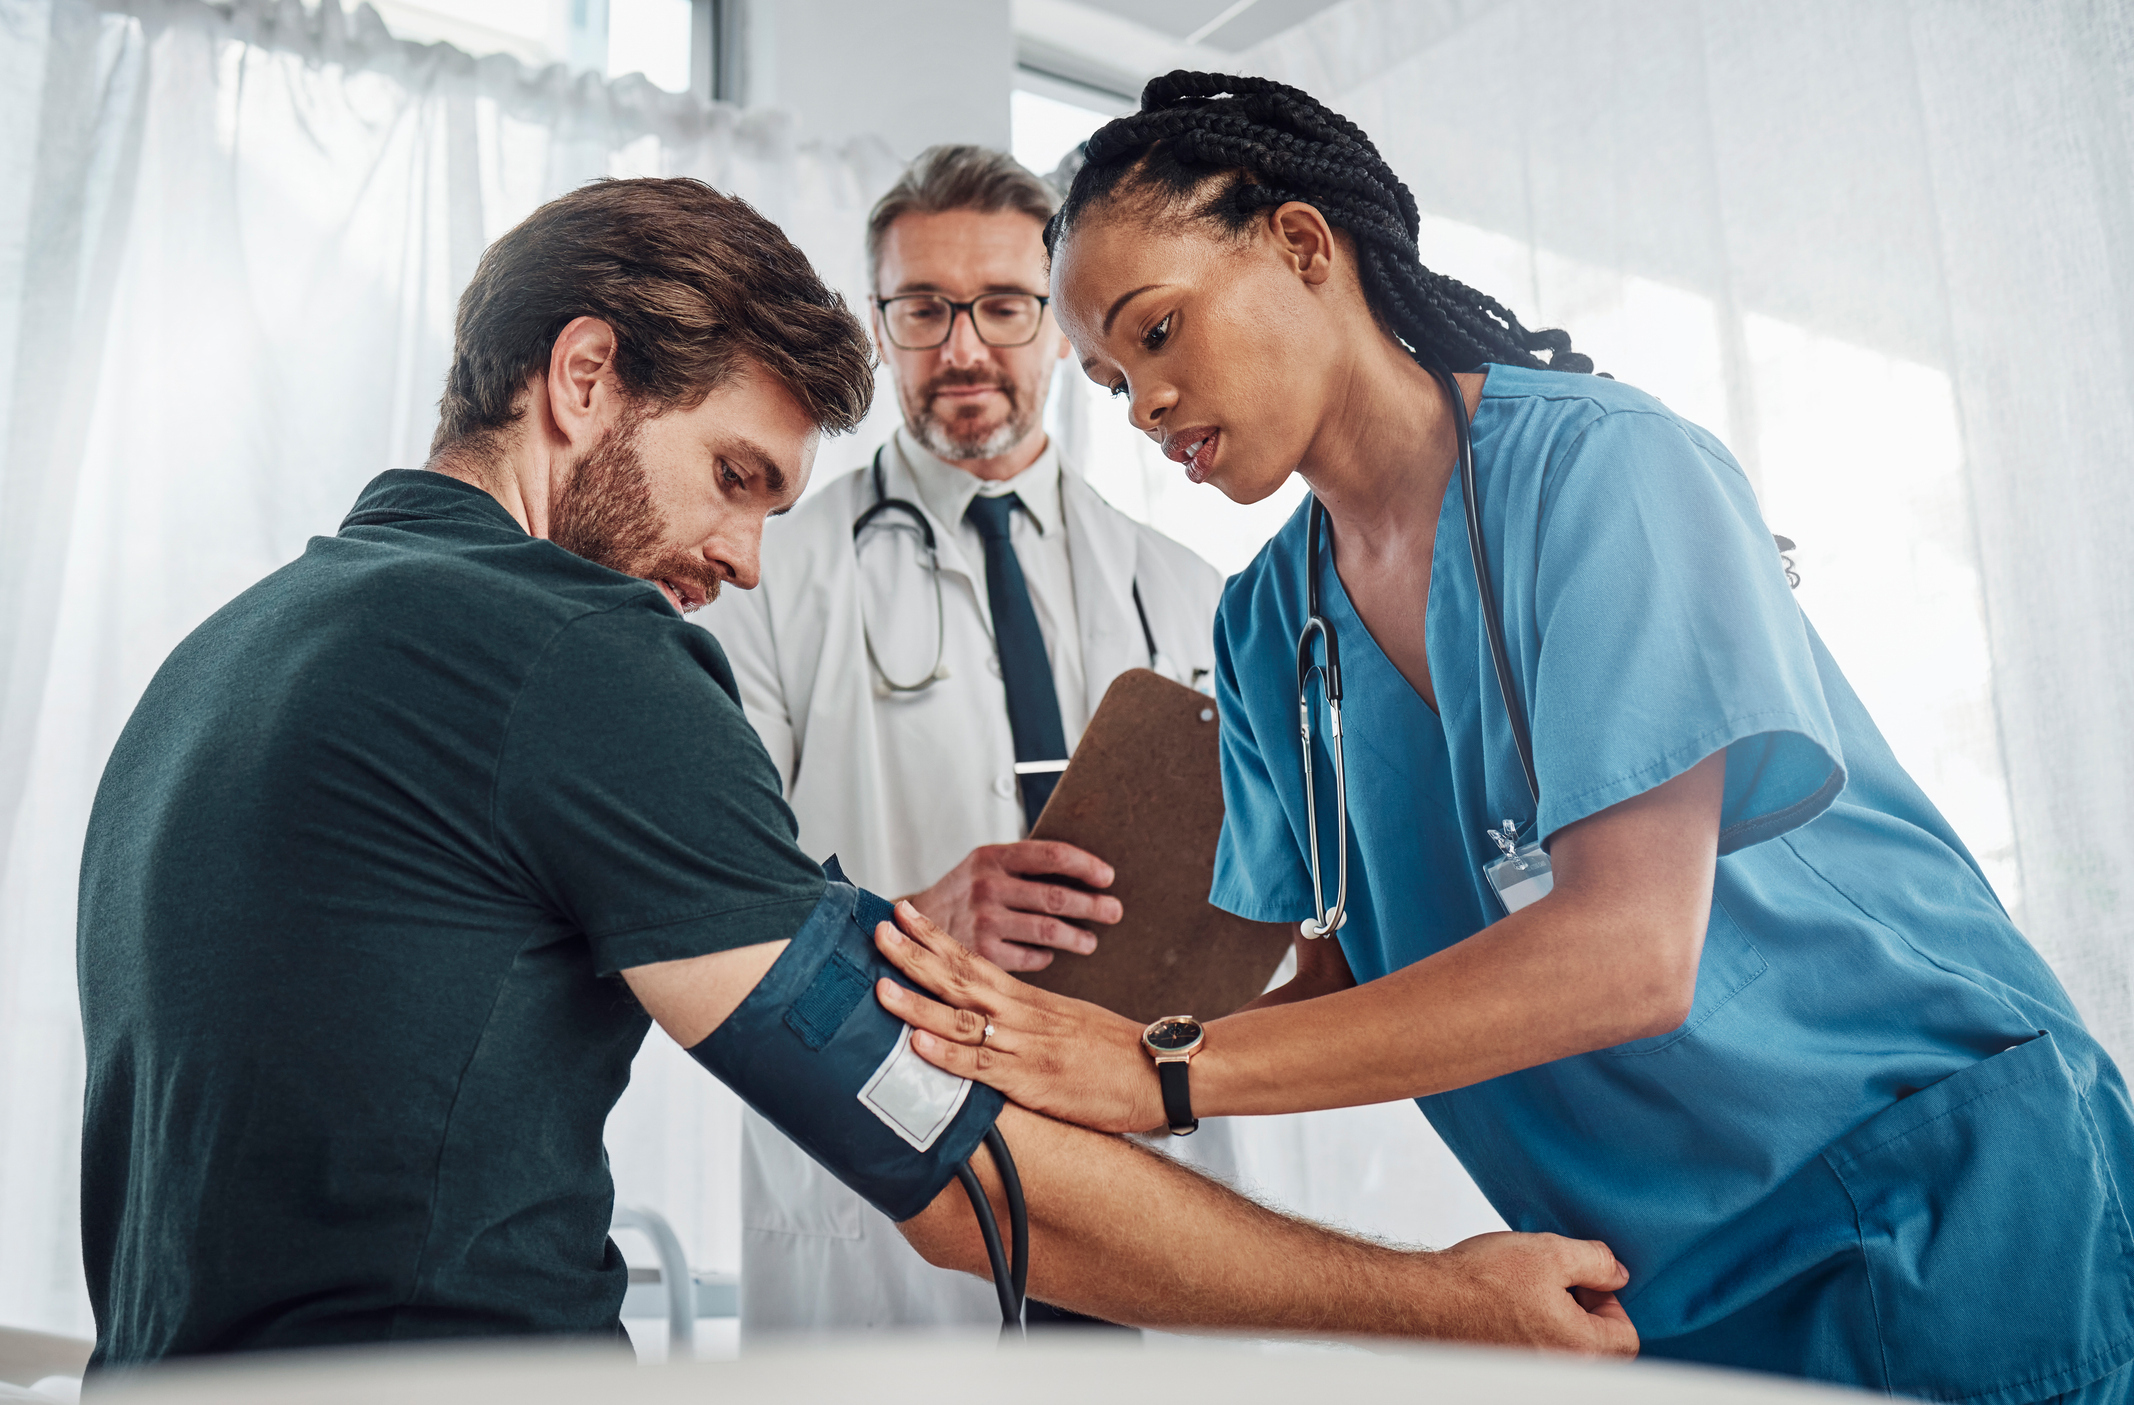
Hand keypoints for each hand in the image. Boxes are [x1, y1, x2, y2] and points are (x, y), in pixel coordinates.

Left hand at [873, 901, 1160, 1133]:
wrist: (1159, 1071)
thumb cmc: (1115, 1052)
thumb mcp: (1068, 1023)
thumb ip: (1028, 1019)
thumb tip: (992, 1019)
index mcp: (1029, 1000)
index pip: (973, 959)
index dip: (934, 937)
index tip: (903, 915)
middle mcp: (1022, 1015)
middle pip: (959, 978)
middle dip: (914, 955)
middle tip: (879, 930)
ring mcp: (1024, 1047)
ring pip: (961, 1019)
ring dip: (917, 1002)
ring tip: (881, 987)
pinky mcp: (1031, 1081)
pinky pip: (982, 1066)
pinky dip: (947, 1054)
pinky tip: (918, 1043)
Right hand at [901, 841, 1121, 972]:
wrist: (907, 926)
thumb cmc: (960, 895)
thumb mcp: (984, 866)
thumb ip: (1024, 866)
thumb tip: (1082, 870)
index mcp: (994, 857)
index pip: (1052, 855)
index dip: (1085, 865)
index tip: (1107, 877)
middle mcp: (988, 886)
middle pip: (1057, 896)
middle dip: (1093, 905)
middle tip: (1114, 911)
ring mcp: (984, 921)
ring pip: (1049, 930)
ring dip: (1078, 937)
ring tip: (1090, 941)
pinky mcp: (981, 954)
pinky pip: (1030, 957)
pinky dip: (1045, 956)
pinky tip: (1050, 954)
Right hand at [1422, 1231, 1637, 1357]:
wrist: (1423, 1300)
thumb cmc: (1481, 1279)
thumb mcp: (1550, 1252)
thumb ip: (1596, 1261)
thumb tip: (1618, 1274)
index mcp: (1579, 1349)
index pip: (1627, 1337)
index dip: (1611, 1303)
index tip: (1583, 1283)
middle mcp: (1559, 1371)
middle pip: (1597, 1348)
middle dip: (1583, 1313)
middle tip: (1554, 1283)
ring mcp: (1530, 1376)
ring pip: (1564, 1350)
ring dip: (1555, 1321)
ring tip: (1525, 1292)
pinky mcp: (1505, 1372)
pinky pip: (1537, 1355)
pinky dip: (1531, 1332)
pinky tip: (1506, 1307)